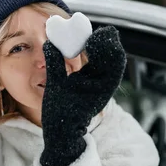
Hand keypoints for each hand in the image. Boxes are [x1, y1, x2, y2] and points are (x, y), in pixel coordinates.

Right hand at [40, 25, 126, 165]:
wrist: (64, 133)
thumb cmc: (60, 113)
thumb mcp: (55, 85)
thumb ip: (54, 62)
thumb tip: (49, 42)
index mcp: (100, 85)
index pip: (112, 58)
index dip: (104, 43)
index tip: (93, 35)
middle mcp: (107, 85)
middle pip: (116, 57)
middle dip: (108, 42)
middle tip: (99, 32)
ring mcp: (105, 86)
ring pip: (113, 61)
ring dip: (106, 48)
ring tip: (95, 37)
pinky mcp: (100, 87)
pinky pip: (105, 67)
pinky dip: (101, 56)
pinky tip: (90, 49)